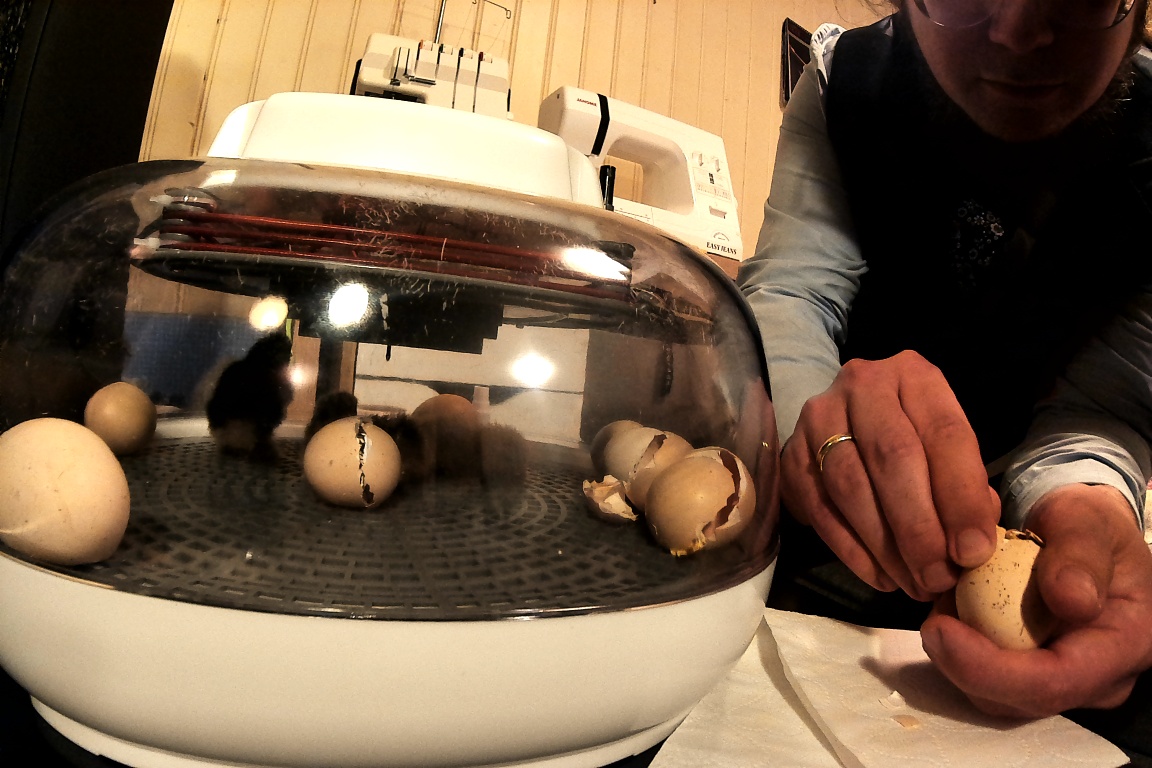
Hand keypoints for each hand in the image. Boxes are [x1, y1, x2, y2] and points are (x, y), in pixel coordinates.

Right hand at [781, 351, 1000, 599]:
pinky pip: (818, 506)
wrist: (850, 418)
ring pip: (850, 484)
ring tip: (911, 583)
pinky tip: (878, 575)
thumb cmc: (914, 439)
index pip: (944, 434)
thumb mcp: (948, 448)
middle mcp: (864, 384)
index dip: (961, 496)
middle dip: (919, 527)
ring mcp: (819, 416)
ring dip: (884, 544)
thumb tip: (970, 547)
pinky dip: (850, 548)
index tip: (973, 552)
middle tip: (937, 578)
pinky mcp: (790, 452)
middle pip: (892, 457)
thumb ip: (966, 488)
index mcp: (916, 377)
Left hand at [922, 484, 1151, 716]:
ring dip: (956, 657)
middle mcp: (1097, 679)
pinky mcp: (1032, 677)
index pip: (1055, 680)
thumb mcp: (1089, 520)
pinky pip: (987, 680)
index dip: (990, 669)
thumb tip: (1070, 600)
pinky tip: (952, 610)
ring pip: (995, 696)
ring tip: (945, 603)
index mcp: (1124, 645)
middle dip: (961, 666)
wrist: (1084, 537)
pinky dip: (960, 649)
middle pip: (1019, 700)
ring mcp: (1063, 682)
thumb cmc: (1089, 526)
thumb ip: (1081, 554)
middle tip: (931, 617)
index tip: (940, 629)